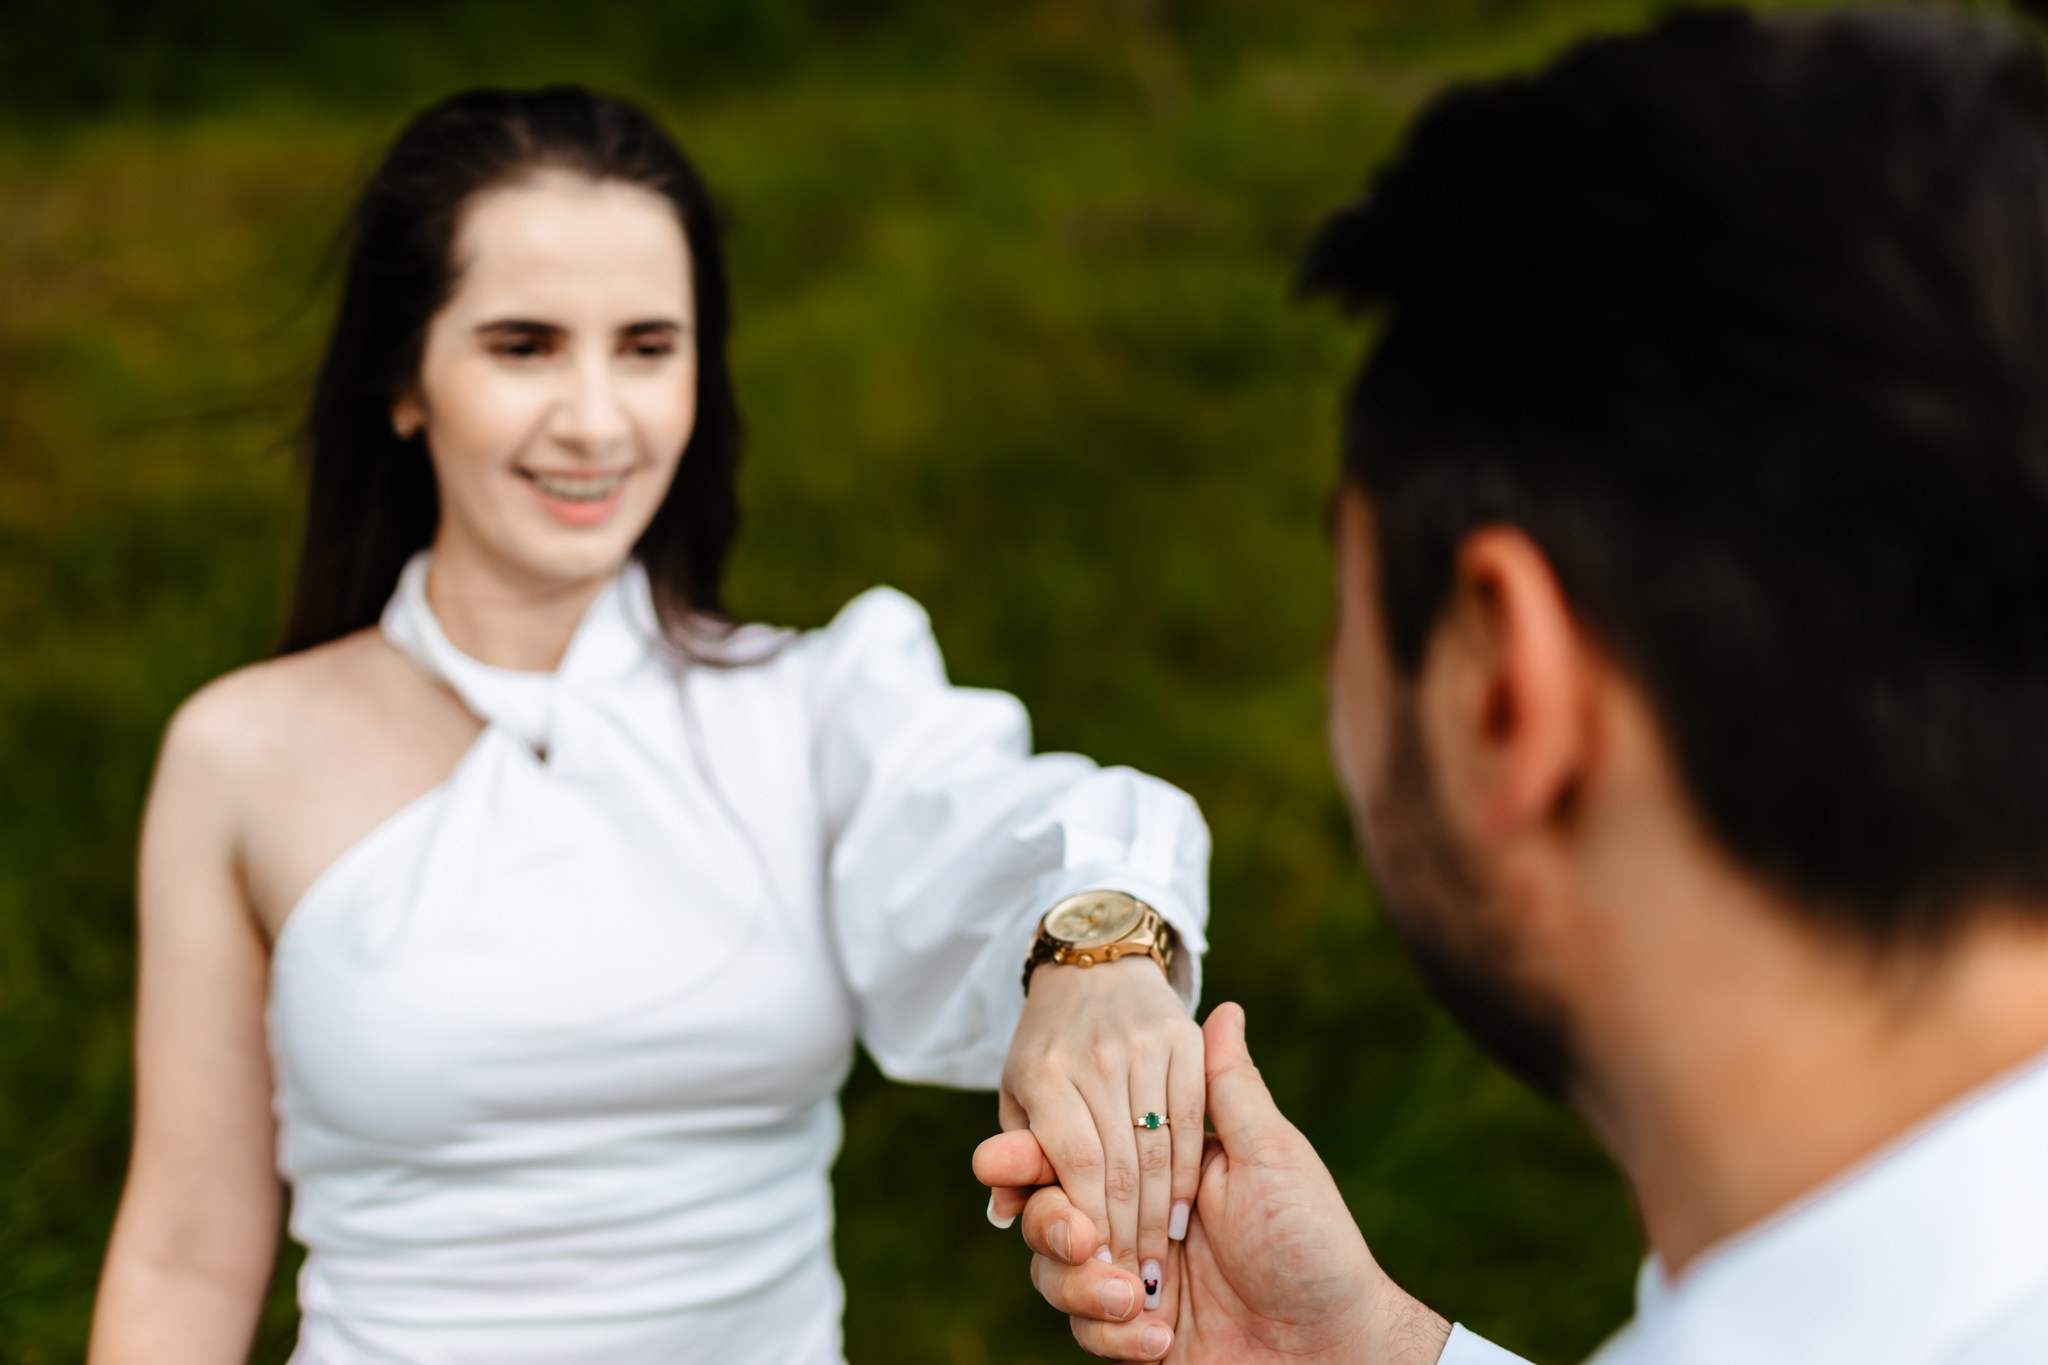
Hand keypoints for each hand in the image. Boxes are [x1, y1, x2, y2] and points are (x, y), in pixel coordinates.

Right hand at [978, 1003, 1452, 1363]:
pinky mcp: (1134, 1338)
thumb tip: (1225, 1009)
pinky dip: (1110, 1337)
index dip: (1028, 1155)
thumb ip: (1228, 1090)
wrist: (1336, 1346)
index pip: (1077, 1153)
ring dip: (1079, 1284)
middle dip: (1047, 1222)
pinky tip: (1157, 1337)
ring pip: (1054, 1275)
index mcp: (1161, 1173)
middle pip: (1048, 1213)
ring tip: (1135, 1295)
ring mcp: (1132, 1282)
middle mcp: (1137, 1222)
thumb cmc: (1312, 1241)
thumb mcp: (1271, 1157)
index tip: (998, 1154)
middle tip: (1078, 1234)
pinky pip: (1086, 1333)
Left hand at [998, 954, 1204, 1315]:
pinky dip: (1189, 1172)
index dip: (1091, 1223)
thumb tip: (1002, 1217)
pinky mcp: (1182, 1036)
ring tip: (1156, 1259)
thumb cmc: (1048, 1045)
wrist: (1094, 964)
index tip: (1097, 1269)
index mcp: (1045, 1073)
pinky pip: (1194, 1118)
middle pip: (1121, 1162)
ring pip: (1161, 1147)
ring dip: (1160, 1214)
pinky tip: (1181, 1211)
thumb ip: (1018, 1155)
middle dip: (1128, 1232)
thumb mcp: (1018, 1091)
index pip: (1077, 1164)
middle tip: (1133, 1283)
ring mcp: (1143, 1043)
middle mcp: (1096, 1057)